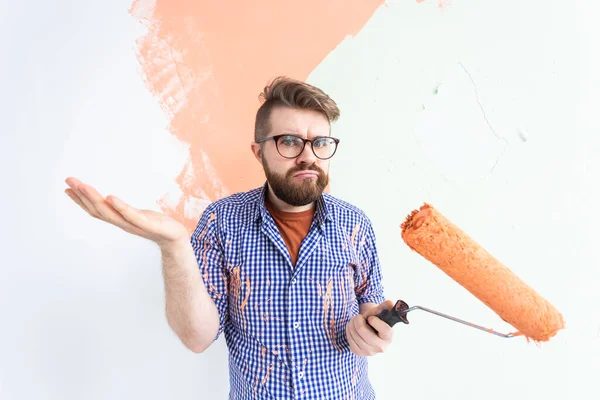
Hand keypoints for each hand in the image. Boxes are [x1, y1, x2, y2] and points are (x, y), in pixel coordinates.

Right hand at [64, 177, 188, 246]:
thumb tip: (111, 200)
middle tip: (69, 181)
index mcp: (119, 219)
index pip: (95, 210)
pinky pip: (131, 216)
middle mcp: (123, 223)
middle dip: (82, 195)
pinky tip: (111, 197)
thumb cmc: (156, 224)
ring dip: (95, 199)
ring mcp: (134, 224)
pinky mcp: (147, 225)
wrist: (175, 238)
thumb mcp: (136, 214)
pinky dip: (120, 207)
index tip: (68, 187)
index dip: (80, 200)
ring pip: (110, 212)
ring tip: (84, 186)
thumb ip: (123, 209)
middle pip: (97, 210)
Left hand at [346, 300, 394, 355]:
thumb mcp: (381, 311)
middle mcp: (381, 347)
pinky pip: (349, 339)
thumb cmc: (376, 319)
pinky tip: (353, 328)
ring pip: (354, 334)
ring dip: (352, 323)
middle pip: (362, 330)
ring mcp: (370, 352)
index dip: (375, 321)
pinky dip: (348, 330)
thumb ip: (386, 306)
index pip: (384, 330)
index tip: (371, 318)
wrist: (369, 329)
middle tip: (359, 316)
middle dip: (358, 319)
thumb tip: (390, 303)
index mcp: (389, 337)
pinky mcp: (359, 353)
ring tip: (355, 320)